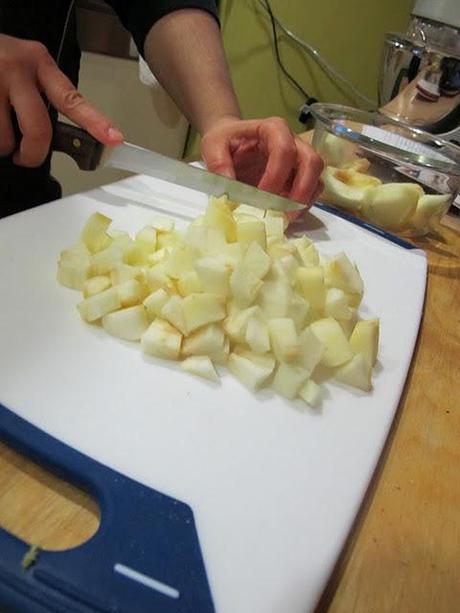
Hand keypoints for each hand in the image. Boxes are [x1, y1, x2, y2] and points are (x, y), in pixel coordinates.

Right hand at [0, 34, 123, 166]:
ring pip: (4, 139)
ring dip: (3, 146)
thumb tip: (58, 139)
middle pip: (38, 130)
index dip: (94, 122)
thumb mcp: (24, 70)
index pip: (71, 98)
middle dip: (33, 154)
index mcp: (38, 62)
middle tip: (25, 157)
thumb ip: (42, 97)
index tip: (114, 138)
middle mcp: (16, 68)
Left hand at [201, 116, 323, 215]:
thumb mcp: (212, 145)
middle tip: (284, 212)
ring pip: (317, 177)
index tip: (261, 196)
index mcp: (272, 129)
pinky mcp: (300, 175)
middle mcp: (293, 141)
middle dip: (301, 190)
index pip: (285, 150)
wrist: (230, 142)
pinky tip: (287, 214)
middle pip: (311, 161)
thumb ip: (218, 162)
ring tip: (287, 217)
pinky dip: (304, 204)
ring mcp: (300, 158)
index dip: (276, 176)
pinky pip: (313, 189)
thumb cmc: (225, 141)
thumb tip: (228, 188)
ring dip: (305, 199)